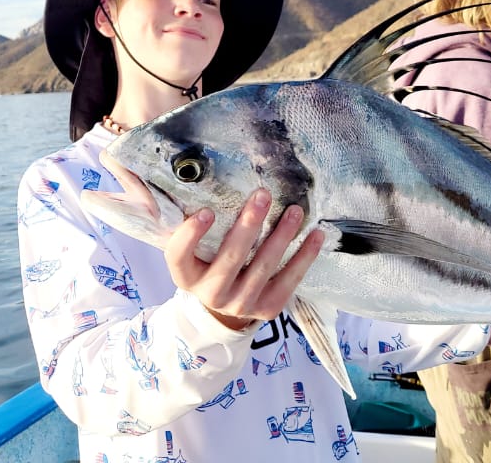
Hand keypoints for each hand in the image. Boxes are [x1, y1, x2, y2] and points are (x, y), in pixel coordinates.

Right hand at [165, 188, 322, 329]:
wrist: (225, 309)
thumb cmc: (208, 264)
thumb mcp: (193, 251)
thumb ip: (187, 223)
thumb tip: (175, 180)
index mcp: (186, 276)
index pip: (178, 257)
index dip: (190, 236)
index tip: (206, 211)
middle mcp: (210, 293)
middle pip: (229, 259)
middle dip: (248, 226)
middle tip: (263, 195)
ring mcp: (240, 304)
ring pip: (263, 268)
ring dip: (282, 236)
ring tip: (295, 211)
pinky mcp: (267, 310)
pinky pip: (289, 281)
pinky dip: (304, 257)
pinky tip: (316, 236)